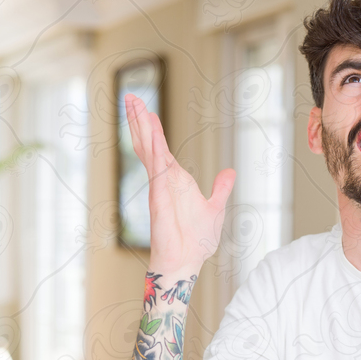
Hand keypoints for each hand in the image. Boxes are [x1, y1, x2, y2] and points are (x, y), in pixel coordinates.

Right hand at [125, 94, 235, 273]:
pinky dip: (154, 149)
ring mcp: (159, 187)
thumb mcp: (215, 208)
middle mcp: (164, 180)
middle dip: (140, 121)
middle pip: (149, 144)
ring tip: (133, 103)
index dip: (153, 130)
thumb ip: (220, 189)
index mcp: (176, 181)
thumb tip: (230, 173)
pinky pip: (156, 168)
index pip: (161, 150)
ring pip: (148, 150)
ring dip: (142, 127)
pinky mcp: (159, 196)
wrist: (187, 262)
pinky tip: (151, 132)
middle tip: (131, 96)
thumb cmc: (196, 241)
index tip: (147, 111)